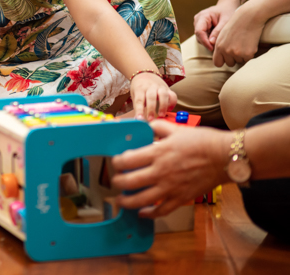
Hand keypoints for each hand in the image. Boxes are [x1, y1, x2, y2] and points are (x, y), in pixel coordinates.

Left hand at [111, 120, 230, 217]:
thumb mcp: (176, 129)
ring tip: (121, 200)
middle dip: (117, 182)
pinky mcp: (181, 198)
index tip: (116, 162)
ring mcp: (171, 187)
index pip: (127, 160)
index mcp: (158, 152)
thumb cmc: (202, 141)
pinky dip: (149, 213)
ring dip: (127, 202)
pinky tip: (142, 212)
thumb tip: (146, 126)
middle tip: (115, 181)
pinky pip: (161, 210)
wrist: (225, 157)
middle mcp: (161, 171)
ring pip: (141, 200)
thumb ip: (158, 127)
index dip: (117, 162)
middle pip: (129, 182)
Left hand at [130, 72, 176, 120]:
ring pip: (163, 95)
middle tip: (151, 119)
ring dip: (163, 106)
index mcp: (140, 88)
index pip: (139, 100)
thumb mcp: (135, 94)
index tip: (140, 119)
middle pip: (151, 97)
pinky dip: (172, 103)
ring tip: (161, 115)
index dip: (139, 110)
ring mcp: (160, 87)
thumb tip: (138, 120)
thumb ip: (137, 106)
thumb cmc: (139, 87)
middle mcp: (150, 87)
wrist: (145, 74)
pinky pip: (172, 95)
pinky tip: (169, 109)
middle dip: (151, 109)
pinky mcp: (167, 88)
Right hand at [193, 0, 239, 50]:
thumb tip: (211, 42)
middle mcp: (198, 20)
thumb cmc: (227, 11)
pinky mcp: (201, 26)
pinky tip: (216, 38)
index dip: (204, 41)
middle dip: (207, 42)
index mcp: (203, 16)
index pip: (199, 31)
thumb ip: (218, 31)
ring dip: (208, 41)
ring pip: (200, 37)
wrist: (226, 6)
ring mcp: (198, 23)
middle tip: (218, 47)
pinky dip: (209, 39)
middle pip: (199, 35)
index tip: (212, 48)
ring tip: (219, 41)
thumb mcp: (225, 20)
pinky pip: (203, 35)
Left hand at [212, 6, 264, 67]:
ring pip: (239, 62)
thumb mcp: (222, 35)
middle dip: (233, 58)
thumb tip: (220, 60)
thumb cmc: (236, 25)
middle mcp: (226, 51)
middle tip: (238, 47)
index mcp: (219, 46)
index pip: (217, 63)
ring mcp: (237, 53)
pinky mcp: (248, 54)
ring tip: (243, 44)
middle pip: (229, 63)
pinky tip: (249, 44)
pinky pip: (247, 60)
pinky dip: (249, 54)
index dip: (222, 61)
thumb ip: (220, 47)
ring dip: (241, 56)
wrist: (249, 17)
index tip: (226, 57)